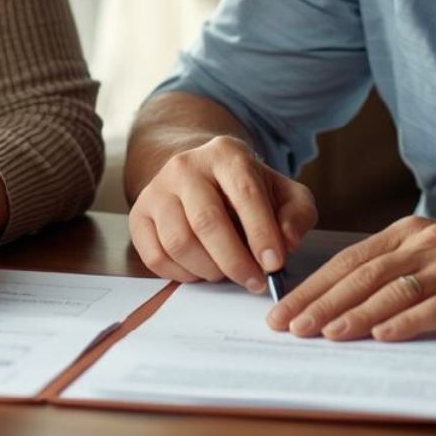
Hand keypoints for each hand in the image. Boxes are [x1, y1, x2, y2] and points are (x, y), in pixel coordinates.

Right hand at [128, 135, 317, 292]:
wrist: (199, 178)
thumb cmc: (246, 191)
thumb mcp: (283, 192)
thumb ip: (297, 213)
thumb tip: (287, 241)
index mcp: (226, 153)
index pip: (244, 193)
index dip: (261, 233)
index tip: (274, 265)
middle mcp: (185, 166)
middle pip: (207, 222)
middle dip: (235, 261)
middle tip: (254, 282)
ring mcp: (157, 190)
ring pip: (179, 242)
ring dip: (209, 270)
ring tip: (227, 273)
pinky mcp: (139, 215)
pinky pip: (156, 257)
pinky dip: (182, 274)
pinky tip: (201, 270)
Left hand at [266, 216, 435, 341]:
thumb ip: (399, 268)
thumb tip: (347, 300)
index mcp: (409, 234)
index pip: (349, 261)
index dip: (313, 286)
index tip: (282, 309)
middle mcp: (425, 245)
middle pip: (361, 275)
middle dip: (320, 302)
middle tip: (288, 327)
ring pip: (391, 290)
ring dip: (353, 314)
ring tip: (324, 335)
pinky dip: (406, 322)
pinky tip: (382, 336)